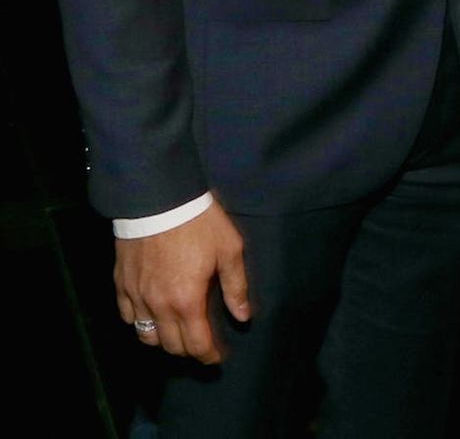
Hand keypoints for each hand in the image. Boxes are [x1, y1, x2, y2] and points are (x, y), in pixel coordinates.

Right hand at [114, 200, 249, 362]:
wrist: (159, 197)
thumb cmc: (198, 222)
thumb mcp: (228, 249)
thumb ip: (235, 285)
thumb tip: (243, 316)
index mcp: (187, 301)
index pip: (197, 344)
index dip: (209, 356)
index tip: (217, 357)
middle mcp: (159, 306)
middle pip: (171, 345)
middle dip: (189, 350)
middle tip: (201, 343)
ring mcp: (136, 296)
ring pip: (146, 336)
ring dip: (163, 340)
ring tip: (176, 332)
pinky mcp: (122, 283)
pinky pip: (127, 316)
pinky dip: (139, 322)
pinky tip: (151, 314)